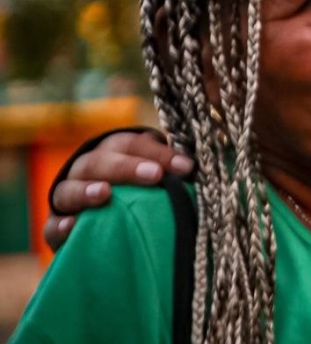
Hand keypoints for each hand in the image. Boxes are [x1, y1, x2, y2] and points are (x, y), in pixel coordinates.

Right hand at [44, 130, 193, 249]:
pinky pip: (53, 225)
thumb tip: (197, 170)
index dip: (159, 153)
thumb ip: (170, 171)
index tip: (186, 167)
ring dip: (87, 190)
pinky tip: (73, 226)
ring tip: (105, 194)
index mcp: (114, 150)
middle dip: (128, 167)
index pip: (134, 144)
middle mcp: (87, 168)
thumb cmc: (137, 188)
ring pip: (69, 189)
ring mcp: (67, 196)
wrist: (97, 213)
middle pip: (101, 161)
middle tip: (154, 176)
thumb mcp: (154, 174)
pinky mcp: (56, 227)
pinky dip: (61, 226)